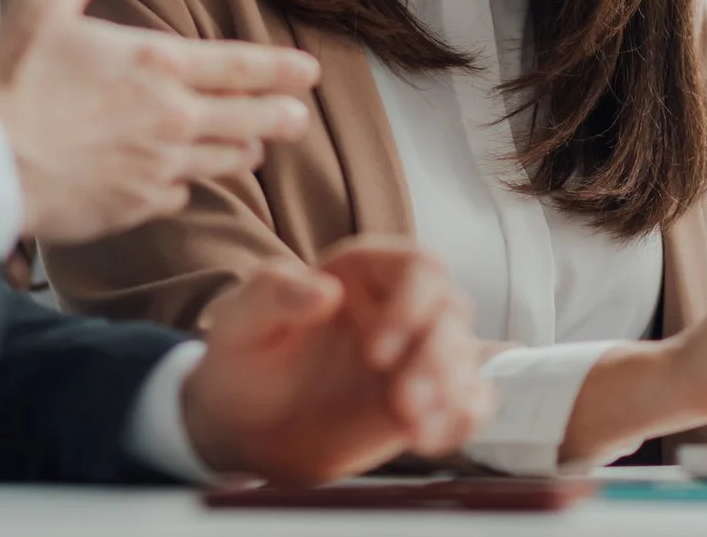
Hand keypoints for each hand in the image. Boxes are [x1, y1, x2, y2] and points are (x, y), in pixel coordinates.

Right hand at [0, 0, 320, 242]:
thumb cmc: (10, 81)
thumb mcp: (43, 3)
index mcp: (157, 64)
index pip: (240, 65)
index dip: (280, 68)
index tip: (310, 72)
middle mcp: (170, 119)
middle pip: (246, 120)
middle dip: (280, 116)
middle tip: (301, 116)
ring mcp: (156, 168)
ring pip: (221, 163)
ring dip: (241, 152)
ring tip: (253, 150)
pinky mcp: (134, 208)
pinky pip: (177, 196)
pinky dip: (184, 187)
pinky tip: (180, 185)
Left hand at [181, 238, 490, 483]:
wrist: (244, 426)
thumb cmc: (243, 359)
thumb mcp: (240, 320)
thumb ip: (273, 294)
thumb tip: (321, 290)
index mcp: (363, 272)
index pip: (419, 268)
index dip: (412, 306)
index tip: (378, 353)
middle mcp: (399, 307)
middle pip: (452, 314)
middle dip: (438, 359)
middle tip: (403, 401)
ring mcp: (415, 356)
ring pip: (466, 358)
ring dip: (453, 391)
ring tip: (415, 426)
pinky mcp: (423, 402)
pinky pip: (466, 404)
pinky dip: (461, 420)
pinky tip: (428, 438)